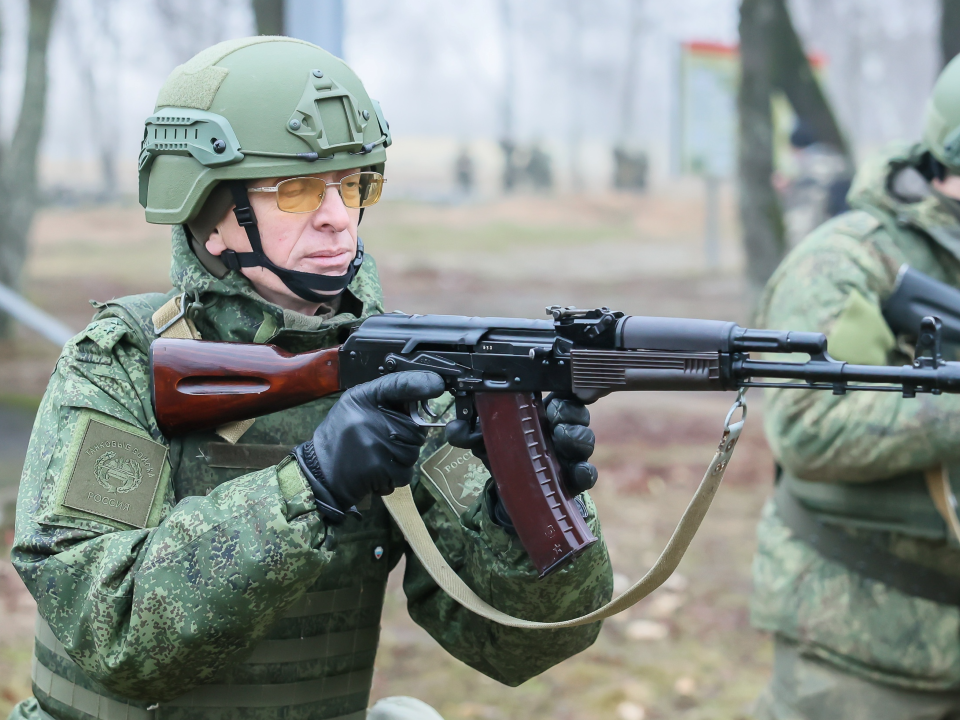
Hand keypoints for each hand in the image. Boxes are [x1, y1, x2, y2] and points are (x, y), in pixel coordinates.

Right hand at [294, 371, 444, 521]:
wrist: (320, 472)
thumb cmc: (341, 438)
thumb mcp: (355, 406)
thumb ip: (386, 399)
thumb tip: (423, 394)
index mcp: (362, 398)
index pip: (399, 384)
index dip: (421, 382)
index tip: (438, 384)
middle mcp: (369, 418)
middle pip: (415, 427)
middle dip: (407, 437)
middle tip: (382, 441)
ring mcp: (376, 443)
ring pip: (413, 451)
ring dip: (401, 458)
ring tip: (376, 456)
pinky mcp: (380, 468)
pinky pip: (406, 472)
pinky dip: (396, 475)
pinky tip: (377, 470)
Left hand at [445, 394, 598, 495]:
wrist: (509, 493)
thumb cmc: (502, 457)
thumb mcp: (484, 440)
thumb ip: (468, 432)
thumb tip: (455, 428)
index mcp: (542, 414)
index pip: (563, 394)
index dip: (566, 391)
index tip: (555, 395)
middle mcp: (560, 431)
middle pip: (579, 414)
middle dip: (570, 412)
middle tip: (555, 417)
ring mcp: (570, 455)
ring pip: (586, 440)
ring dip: (576, 437)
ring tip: (560, 437)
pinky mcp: (574, 480)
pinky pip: (588, 474)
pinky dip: (585, 471)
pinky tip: (576, 471)